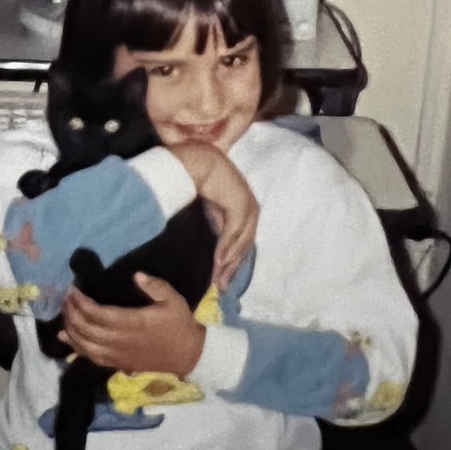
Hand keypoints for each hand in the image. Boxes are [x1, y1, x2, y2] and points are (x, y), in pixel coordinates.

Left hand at [58, 273, 205, 376]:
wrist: (187, 354)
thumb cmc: (179, 324)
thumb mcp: (172, 299)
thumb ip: (154, 286)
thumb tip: (136, 275)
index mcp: (132, 323)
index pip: (98, 314)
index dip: (81, 302)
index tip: (73, 289)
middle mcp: (121, 341)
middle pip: (87, 330)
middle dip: (72, 313)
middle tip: (65, 297)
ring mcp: (118, 355)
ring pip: (86, 345)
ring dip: (71, 329)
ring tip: (64, 312)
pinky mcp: (118, 363)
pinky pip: (92, 357)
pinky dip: (75, 347)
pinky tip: (65, 337)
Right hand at [168, 143, 258, 289]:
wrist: (198, 161)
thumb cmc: (202, 181)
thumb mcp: (212, 209)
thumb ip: (218, 225)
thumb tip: (217, 250)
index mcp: (247, 212)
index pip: (243, 244)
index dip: (233, 264)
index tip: (222, 281)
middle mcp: (252, 211)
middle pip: (244, 247)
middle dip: (232, 269)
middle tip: (221, 288)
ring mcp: (248, 208)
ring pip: (240, 243)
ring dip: (229, 263)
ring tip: (218, 279)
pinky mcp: (239, 206)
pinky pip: (233, 233)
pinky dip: (226, 248)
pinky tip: (218, 261)